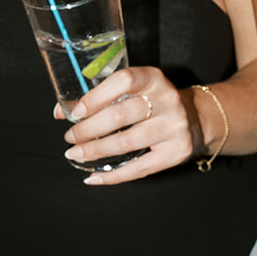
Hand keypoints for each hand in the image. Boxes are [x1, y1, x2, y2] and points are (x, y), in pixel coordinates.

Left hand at [61, 65, 193, 182]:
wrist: (194, 119)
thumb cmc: (154, 103)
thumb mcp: (135, 91)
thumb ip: (101, 97)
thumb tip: (61, 112)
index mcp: (153, 78)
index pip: (123, 81)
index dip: (96, 96)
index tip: (76, 112)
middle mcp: (167, 100)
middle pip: (120, 115)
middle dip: (88, 129)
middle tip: (70, 137)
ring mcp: (174, 127)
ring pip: (127, 142)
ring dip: (95, 151)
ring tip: (76, 154)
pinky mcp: (177, 152)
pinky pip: (139, 168)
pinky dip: (112, 176)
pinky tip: (94, 177)